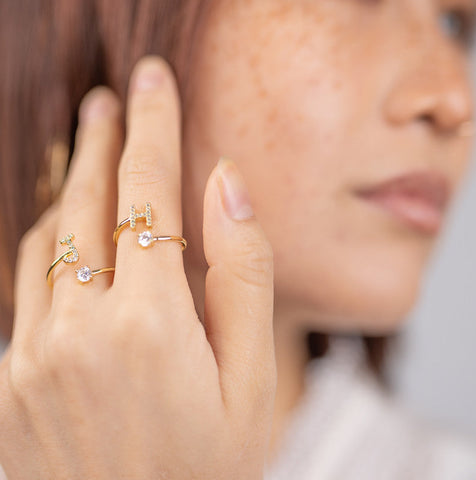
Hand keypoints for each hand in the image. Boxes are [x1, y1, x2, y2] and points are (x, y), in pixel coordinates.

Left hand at [0, 55, 276, 479]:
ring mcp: (31, 355)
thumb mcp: (253, 376)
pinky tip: (59, 223)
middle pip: (91, 204)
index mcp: (149, 323)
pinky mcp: (8, 380)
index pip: (149, 193)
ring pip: (48, 239)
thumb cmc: (209, 467)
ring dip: (71, 184)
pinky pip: (24, 286)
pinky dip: (44, 240)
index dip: (154, 129)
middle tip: (110, 96)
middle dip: (105, 140)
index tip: (153, 83)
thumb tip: (228, 184)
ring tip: (84, 143)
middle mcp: (78, 327)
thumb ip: (242, 272)